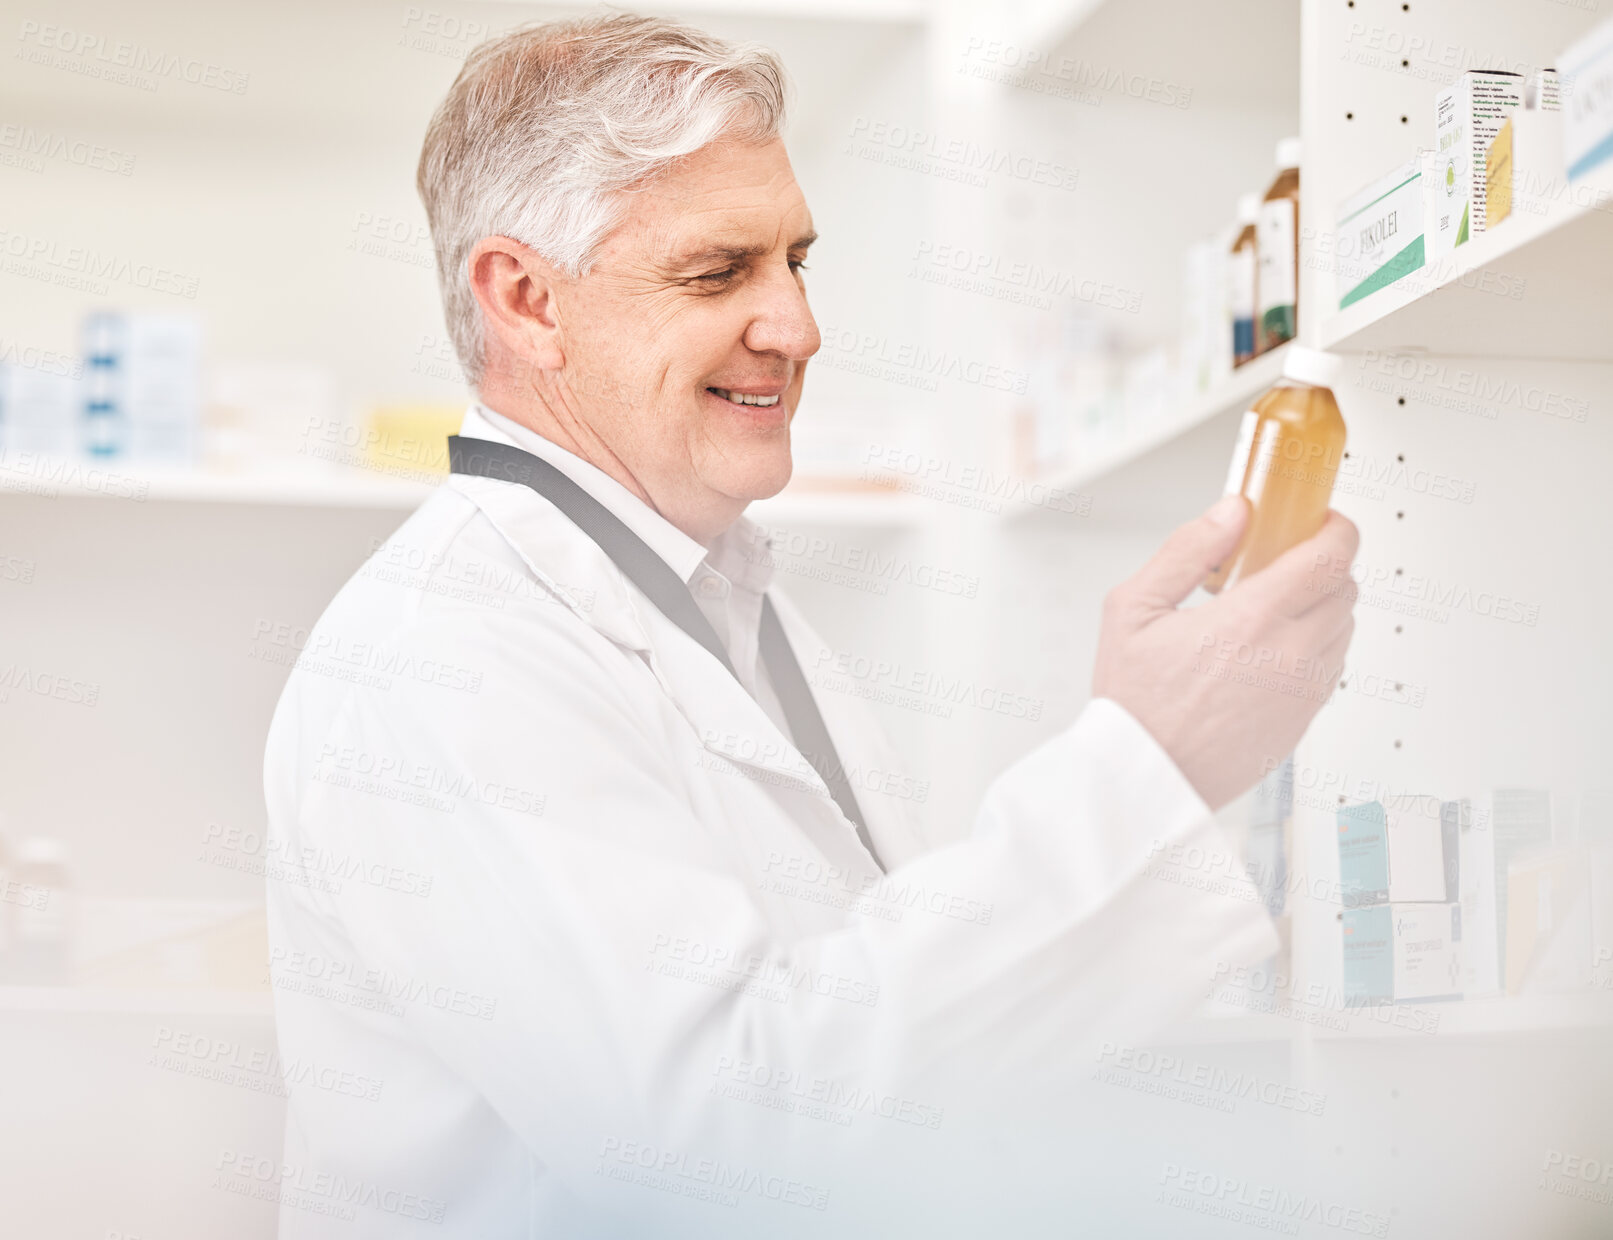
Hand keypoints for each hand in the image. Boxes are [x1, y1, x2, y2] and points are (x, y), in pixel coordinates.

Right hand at [1091, 495, 1358, 810]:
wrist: (1146, 777)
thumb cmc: (1135, 703)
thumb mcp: (1132, 610)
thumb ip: (1185, 551)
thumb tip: (1231, 513)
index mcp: (1251, 620)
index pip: (1332, 557)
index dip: (1336, 529)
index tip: (1320, 521)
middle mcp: (1290, 655)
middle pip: (1345, 588)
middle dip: (1323, 565)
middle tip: (1284, 562)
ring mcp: (1304, 690)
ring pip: (1344, 627)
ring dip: (1320, 606)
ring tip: (1270, 609)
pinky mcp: (1304, 718)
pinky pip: (1332, 666)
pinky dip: (1314, 646)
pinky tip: (1268, 649)